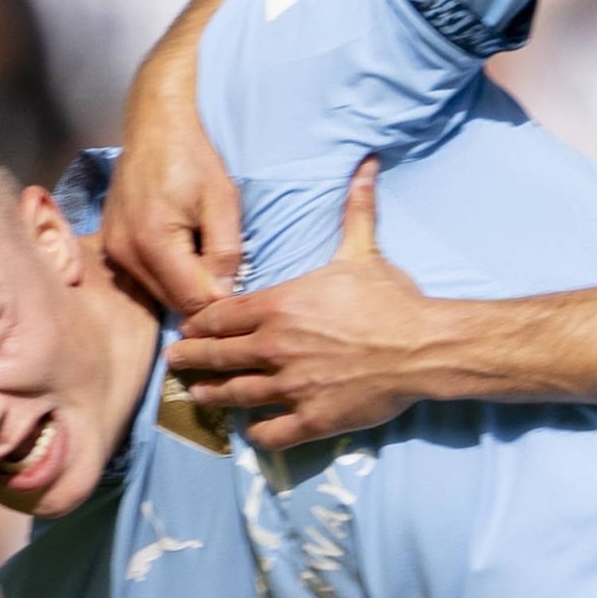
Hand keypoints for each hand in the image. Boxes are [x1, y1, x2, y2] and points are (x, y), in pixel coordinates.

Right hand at [103, 69, 246, 318]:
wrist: (155, 127)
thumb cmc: (192, 158)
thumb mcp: (223, 201)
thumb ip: (225, 252)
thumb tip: (225, 295)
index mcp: (153, 241)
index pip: (191, 301)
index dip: (219, 299)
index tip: (237, 281)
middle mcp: (125, 252)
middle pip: (173, 303)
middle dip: (202, 294)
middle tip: (224, 266)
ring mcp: (114, 252)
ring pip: (158, 294)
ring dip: (184, 284)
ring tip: (202, 250)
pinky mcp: (111, 247)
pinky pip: (144, 279)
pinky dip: (167, 274)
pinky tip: (183, 248)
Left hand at [170, 159, 443, 446]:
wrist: (421, 347)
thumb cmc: (390, 300)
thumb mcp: (364, 252)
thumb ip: (354, 211)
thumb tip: (365, 164)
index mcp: (280, 307)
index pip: (221, 315)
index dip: (200, 323)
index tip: (188, 327)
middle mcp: (275, 347)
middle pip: (218, 356)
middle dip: (192, 360)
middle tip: (176, 363)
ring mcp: (291, 386)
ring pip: (236, 395)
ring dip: (213, 395)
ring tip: (199, 396)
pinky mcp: (312, 418)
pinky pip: (271, 433)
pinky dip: (257, 433)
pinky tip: (251, 430)